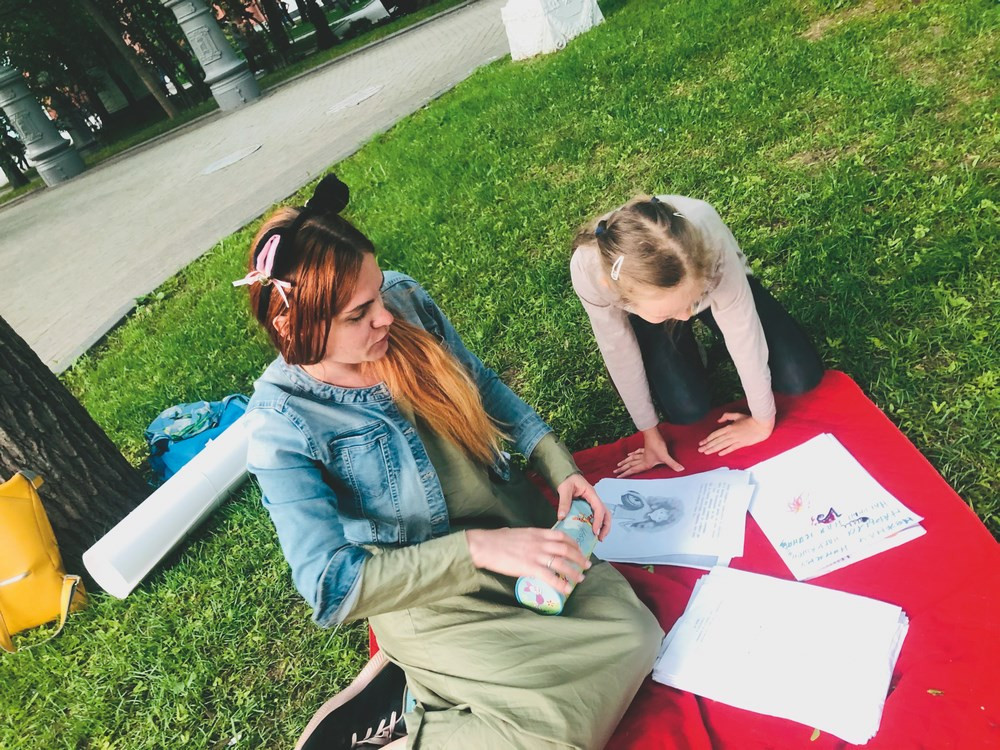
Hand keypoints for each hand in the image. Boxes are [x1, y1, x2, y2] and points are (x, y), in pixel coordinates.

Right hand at [465, 527, 591, 593]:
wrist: (485, 545)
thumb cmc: (497, 539)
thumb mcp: (518, 533)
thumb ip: (530, 537)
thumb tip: (532, 542)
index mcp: (537, 533)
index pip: (561, 536)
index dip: (573, 544)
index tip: (579, 549)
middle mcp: (540, 543)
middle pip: (566, 549)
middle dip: (579, 557)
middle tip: (587, 565)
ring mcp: (536, 555)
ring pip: (561, 563)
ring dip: (574, 571)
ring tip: (581, 579)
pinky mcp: (529, 567)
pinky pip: (550, 577)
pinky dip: (561, 583)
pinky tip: (567, 589)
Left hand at [555, 473, 611, 539]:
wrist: (566, 476)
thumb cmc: (567, 480)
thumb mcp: (564, 489)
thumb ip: (564, 502)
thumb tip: (562, 517)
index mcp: (591, 493)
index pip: (599, 508)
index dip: (598, 520)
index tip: (594, 531)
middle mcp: (594, 499)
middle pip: (606, 513)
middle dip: (605, 526)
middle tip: (600, 538)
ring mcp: (592, 503)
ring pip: (603, 516)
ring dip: (603, 527)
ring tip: (598, 538)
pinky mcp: (588, 507)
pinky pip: (595, 516)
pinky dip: (596, 525)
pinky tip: (591, 532)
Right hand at [614, 427, 684, 477]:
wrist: (654, 433)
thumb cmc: (658, 445)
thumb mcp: (665, 456)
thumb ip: (673, 464)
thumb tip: (681, 470)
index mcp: (645, 463)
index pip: (633, 470)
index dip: (625, 474)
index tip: (617, 477)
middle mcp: (642, 459)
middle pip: (630, 465)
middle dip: (622, 469)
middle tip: (615, 472)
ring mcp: (643, 453)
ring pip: (631, 459)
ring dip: (625, 462)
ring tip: (619, 464)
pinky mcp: (645, 448)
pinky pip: (636, 452)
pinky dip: (632, 454)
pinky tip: (630, 454)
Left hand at [698, 413, 773, 455]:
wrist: (762, 425)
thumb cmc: (750, 419)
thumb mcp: (737, 415)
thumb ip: (727, 416)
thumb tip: (718, 420)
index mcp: (728, 427)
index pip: (715, 434)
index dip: (707, 439)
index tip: (701, 442)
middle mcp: (731, 434)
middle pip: (716, 441)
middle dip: (707, 446)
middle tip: (700, 450)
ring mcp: (736, 440)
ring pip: (722, 445)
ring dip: (713, 449)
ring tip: (706, 453)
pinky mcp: (742, 444)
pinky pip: (732, 448)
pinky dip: (725, 451)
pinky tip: (719, 454)